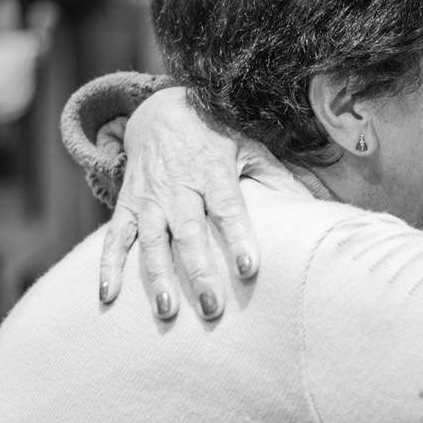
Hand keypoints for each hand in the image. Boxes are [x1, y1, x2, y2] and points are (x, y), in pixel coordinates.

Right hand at [98, 87, 259, 320]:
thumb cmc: (216, 136)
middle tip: (212, 309)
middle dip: (198, 272)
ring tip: (167, 312)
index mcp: (213, 171)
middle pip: (188, 233)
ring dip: (156, 277)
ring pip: (150, 241)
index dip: (238, 238)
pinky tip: (108, 297)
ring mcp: (148, 198)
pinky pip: (114, 238)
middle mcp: (178, 186)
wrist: (160, 111)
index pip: (227, 207)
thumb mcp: (249, 146)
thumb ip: (277, 179)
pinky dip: (107, 266)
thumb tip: (314, 208)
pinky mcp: (126, 205)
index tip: (249, 269)